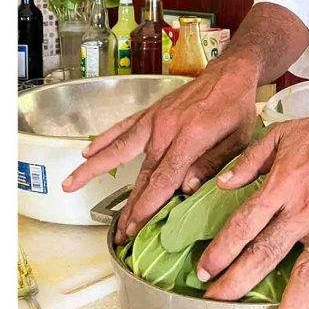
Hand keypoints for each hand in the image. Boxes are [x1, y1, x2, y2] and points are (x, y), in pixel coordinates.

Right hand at [62, 57, 260, 243]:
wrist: (228, 74)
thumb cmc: (236, 109)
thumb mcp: (238, 140)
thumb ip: (211, 164)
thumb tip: (185, 188)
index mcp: (189, 138)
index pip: (163, 179)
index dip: (146, 206)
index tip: (134, 228)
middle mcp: (164, 129)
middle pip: (140, 175)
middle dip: (128, 207)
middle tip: (117, 233)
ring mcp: (153, 120)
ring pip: (118, 149)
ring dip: (93, 169)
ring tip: (70, 184)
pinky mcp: (149, 113)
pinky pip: (121, 128)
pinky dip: (102, 141)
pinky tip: (87, 153)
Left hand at [196, 105, 308, 308]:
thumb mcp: (277, 136)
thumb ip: (247, 162)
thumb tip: (220, 184)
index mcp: (282, 186)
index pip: (244, 224)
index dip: (221, 249)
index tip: (204, 270)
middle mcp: (304, 211)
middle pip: (266, 254)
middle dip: (238, 282)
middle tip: (216, 304)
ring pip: (307, 274)